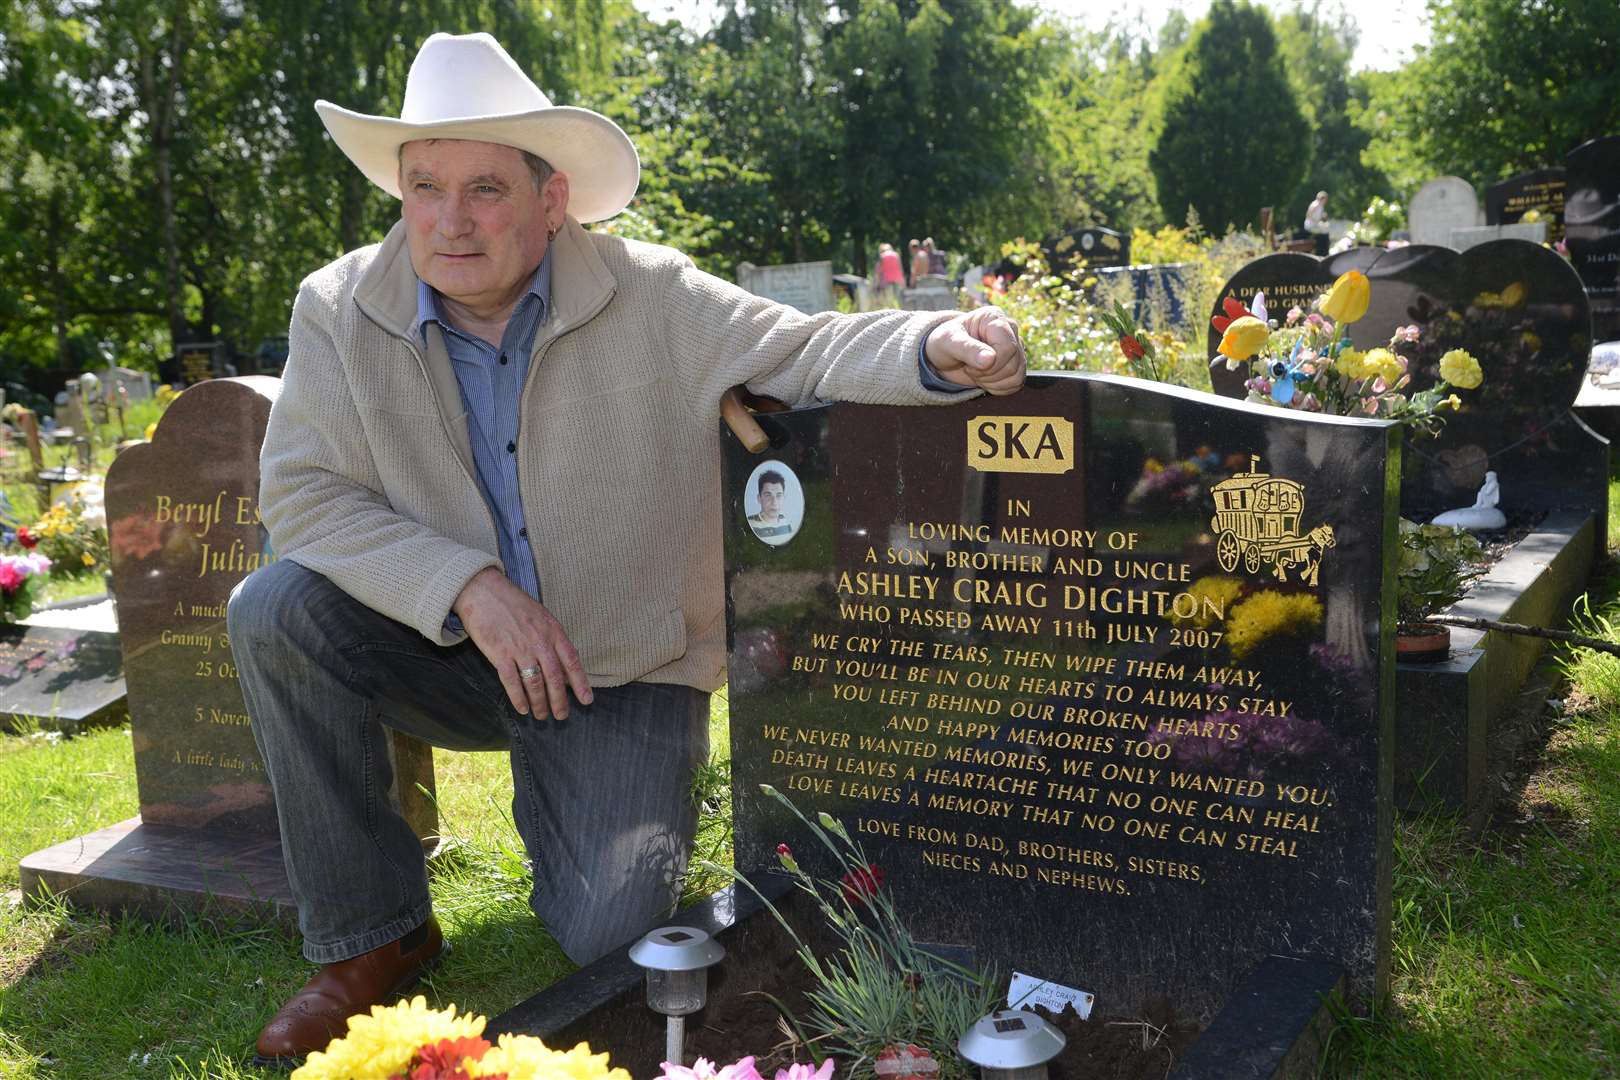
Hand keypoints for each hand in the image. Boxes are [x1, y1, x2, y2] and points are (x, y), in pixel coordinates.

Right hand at [452, 567, 592, 718]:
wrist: (483, 591)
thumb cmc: (513, 603)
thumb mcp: (541, 616)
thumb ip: (552, 639)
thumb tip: (563, 666)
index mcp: (553, 630)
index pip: (572, 661)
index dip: (580, 683)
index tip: (587, 700)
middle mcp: (539, 641)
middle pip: (555, 678)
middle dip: (560, 701)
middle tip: (562, 716)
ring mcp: (519, 648)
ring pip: (535, 683)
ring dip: (540, 703)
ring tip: (541, 716)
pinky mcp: (499, 654)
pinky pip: (511, 682)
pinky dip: (518, 698)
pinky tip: (523, 708)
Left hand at [925, 306, 1025, 395]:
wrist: (944, 355)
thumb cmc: (945, 343)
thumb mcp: (948, 343)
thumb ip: (968, 349)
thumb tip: (990, 358)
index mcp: (994, 317)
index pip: (1007, 347)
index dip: (990, 364)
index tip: (968, 364)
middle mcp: (1009, 329)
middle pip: (1013, 363)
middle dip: (988, 374)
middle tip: (970, 368)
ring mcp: (1016, 346)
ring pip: (1017, 375)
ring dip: (992, 381)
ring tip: (976, 372)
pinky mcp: (1016, 363)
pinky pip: (1017, 382)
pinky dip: (999, 388)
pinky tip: (984, 379)